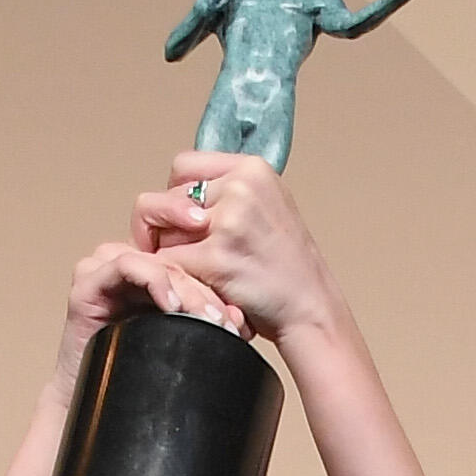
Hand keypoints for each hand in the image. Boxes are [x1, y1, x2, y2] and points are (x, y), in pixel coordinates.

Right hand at [58, 231, 247, 382]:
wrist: (96, 404)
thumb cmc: (135, 373)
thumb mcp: (180, 342)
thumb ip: (204, 323)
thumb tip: (239, 321)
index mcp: (150, 271)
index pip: (189, 257)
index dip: (218, 275)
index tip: (242, 308)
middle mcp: (127, 263)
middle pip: (177, 262)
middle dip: (207, 292)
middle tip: (228, 322)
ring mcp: (105, 267)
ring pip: (157, 263)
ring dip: (186, 291)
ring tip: (208, 319)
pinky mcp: (88, 280)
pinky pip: (126, 266)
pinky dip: (154, 281)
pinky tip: (172, 305)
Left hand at [152, 154, 334, 339]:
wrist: (312, 309)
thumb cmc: (289, 268)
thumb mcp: (268, 206)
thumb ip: (227, 192)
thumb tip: (176, 195)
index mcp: (253, 169)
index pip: (184, 165)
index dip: (177, 193)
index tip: (186, 218)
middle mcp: (241, 188)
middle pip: (168, 197)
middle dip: (171, 227)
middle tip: (189, 252)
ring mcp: (228, 222)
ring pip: (163, 231)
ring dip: (172, 254)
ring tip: (202, 271)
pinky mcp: (216, 259)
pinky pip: (167, 262)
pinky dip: (175, 279)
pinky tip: (198, 287)